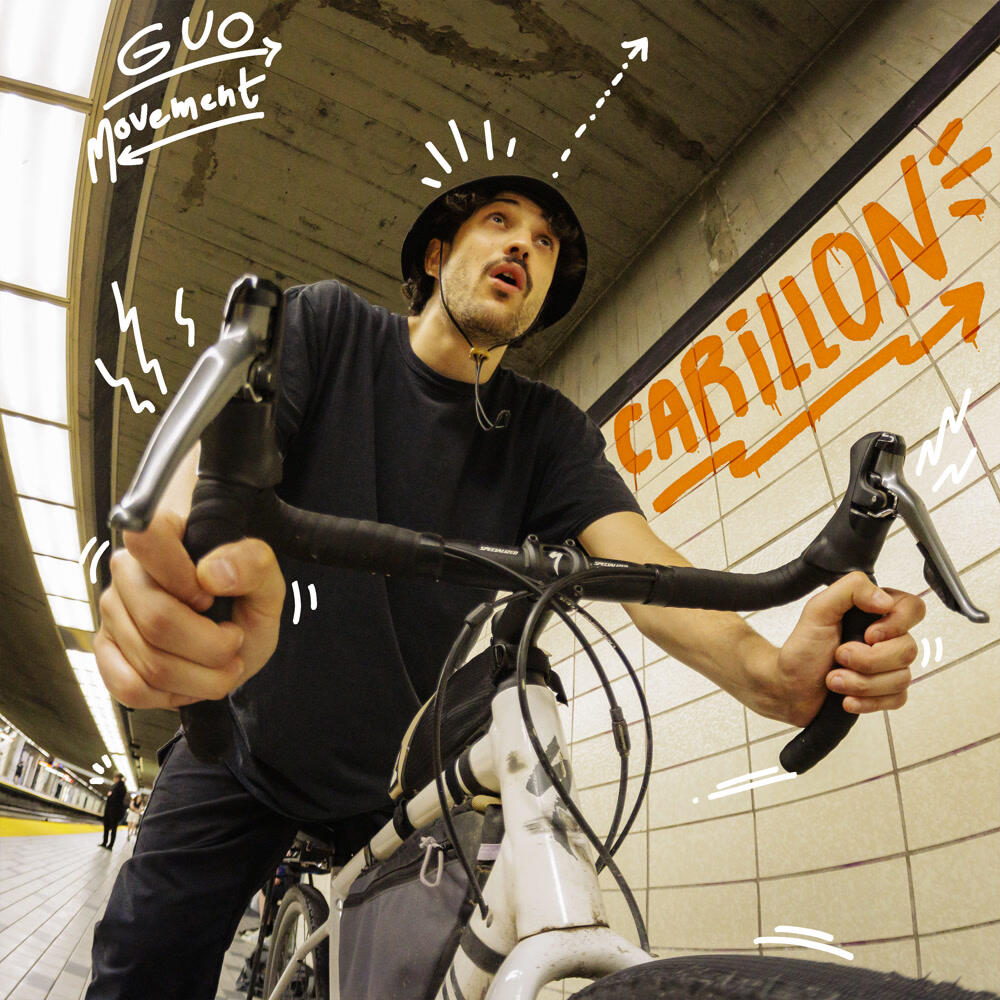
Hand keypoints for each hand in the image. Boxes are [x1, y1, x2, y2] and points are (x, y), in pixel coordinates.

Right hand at [94, 510, 285, 709]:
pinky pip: (129, 687)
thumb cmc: (246, 605)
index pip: (146, 538)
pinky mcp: (106, 651)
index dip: (182, 579)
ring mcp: (112, 611)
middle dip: (212, 647)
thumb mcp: (268, 583)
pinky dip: (173, 694)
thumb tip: (210, 573)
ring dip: (203, 677)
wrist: (238, 644)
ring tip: (223, 665)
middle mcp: (129, 570)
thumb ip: (253, 565)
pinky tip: (192, 679)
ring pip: (150, 662)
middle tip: (234, 641)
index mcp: (167, 534)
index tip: (210, 598)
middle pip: (157, 620)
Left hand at [774, 571, 924, 726]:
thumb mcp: (818, 610)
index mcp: (874, 612)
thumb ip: (850, 590)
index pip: (912, 609)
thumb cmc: (802, 649)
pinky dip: (868, 702)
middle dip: (867, 660)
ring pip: (901, 678)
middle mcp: (886, 638)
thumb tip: (885, 600)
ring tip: (833, 680)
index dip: (896, 624)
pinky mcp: (885, 693)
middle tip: (838, 657)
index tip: (868, 635)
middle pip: (908, 649)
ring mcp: (888, 667)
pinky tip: (846, 698)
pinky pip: (897, 700)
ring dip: (861, 683)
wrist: (788, 686)